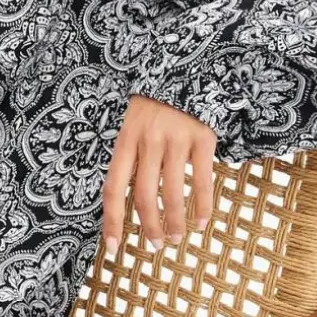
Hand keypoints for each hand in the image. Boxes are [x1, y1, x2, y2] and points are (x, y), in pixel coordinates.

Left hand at [102, 94, 216, 258]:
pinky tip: (201, 222)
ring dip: (176, 222)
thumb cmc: (153, 107)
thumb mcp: (132, 127)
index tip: (114, 247)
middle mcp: (148, 141)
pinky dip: (203, 206)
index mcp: (125, 141)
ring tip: (178, 237)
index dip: (112, 220)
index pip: (114, 188)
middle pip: (145, 196)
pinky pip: (203, 180)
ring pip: (173, 192)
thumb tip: (128, 202)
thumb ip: (130, 159)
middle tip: (156, 246)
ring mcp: (176, 139)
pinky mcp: (203, 138)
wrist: (184, 68)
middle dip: (149, 227)